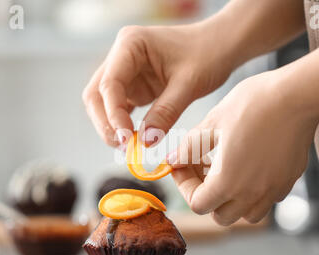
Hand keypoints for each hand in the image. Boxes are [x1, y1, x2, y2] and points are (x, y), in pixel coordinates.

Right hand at [82, 24, 233, 147]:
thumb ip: (165, 112)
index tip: (126, 139)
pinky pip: (119, 107)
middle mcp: (121, 56)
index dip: (113, 114)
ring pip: (104, 103)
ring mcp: (126, 71)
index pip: (110, 84)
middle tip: (122, 146)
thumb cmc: (208, 55)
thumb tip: (145, 142)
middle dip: (106, 122)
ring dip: (111, 125)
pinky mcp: (134, 85)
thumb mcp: (189, 84)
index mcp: (130, 44)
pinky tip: (133, 139)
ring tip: (128, 147)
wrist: (221, 46)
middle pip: (97, 94)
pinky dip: (123, 124)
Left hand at [168, 72, 318, 225]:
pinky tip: (248, 166)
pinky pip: (266, 200)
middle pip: (220, 216)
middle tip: (201, 169)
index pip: (197, 205)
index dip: (184, 187)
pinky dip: (252, 192)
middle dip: (206, 196)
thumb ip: (189, 148)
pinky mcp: (288, 181)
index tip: (182, 167)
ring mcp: (274, 190)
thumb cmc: (253, 104)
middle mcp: (252, 194)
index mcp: (228, 182)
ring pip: (246, 214)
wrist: (297, 95)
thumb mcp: (212, 123)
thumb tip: (173, 161)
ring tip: (225, 170)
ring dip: (230, 200)